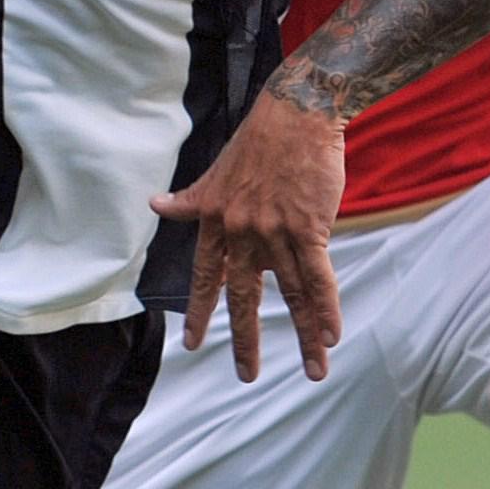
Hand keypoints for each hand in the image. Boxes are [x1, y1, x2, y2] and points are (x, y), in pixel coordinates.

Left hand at [149, 86, 345, 381]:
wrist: (295, 114)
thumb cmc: (259, 140)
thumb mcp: (214, 172)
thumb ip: (190, 198)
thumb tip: (156, 204)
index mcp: (217, 223)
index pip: (207, 277)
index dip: (201, 311)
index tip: (194, 344)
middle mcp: (241, 233)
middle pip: (244, 297)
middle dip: (246, 340)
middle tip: (246, 375)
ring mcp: (275, 233)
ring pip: (291, 295)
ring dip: (305, 336)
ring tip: (314, 370)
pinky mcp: (308, 228)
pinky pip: (318, 277)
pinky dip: (327, 308)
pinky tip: (332, 335)